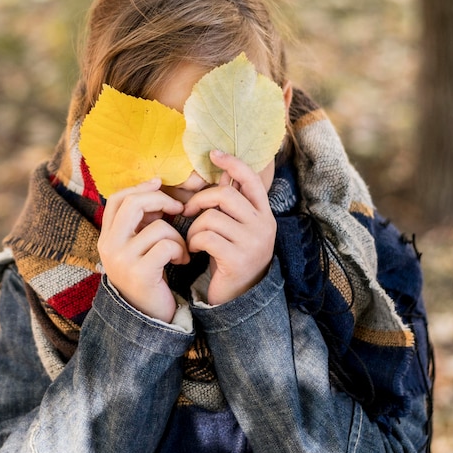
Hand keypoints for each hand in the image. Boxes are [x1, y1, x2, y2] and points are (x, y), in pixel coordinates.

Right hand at [98, 178, 189, 321]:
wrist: (147, 318)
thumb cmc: (148, 276)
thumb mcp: (138, 247)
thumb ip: (142, 222)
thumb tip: (155, 188)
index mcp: (106, 238)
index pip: (116, 199)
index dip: (139, 187)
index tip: (159, 183)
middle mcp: (109, 247)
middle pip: (133, 204)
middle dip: (160, 199)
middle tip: (178, 208)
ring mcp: (122, 260)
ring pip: (158, 227)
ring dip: (177, 236)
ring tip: (181, 251)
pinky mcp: (140, 273)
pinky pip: (167, 246)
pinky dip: (180, 251)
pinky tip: (182, 261)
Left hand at [182, 151, 275, 304]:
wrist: (240, 297)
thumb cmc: (233, 256)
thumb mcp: (237, 228)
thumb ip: (232, 203)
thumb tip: (222, 171)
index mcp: (264, 214)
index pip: (251, 179)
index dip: (232, 163)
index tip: (214, 154)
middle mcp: (263, 226)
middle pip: (225, 195)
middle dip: (200, 200)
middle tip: (188, 210)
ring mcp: (252, 243)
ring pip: (212, 217)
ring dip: (193, 227)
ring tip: (192, 238)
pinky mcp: (237, 260)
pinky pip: (206, 237)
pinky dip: (193, 241)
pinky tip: (193, 250)